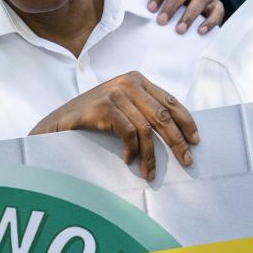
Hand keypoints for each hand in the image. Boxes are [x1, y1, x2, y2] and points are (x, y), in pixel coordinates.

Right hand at [30, 72, 198, 180]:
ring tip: (150, 172)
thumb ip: (143, 110)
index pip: (169, 100)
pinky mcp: (103, 106)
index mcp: (136, 79)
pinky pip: (128, 132)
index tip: (195, 140)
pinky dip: (131, 150)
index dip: (186, 121)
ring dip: (151, 154)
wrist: (57, 121)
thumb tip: (176, 131)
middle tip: (186, 160)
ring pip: (146, 128)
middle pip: (162, 115)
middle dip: (177, 140)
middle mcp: (128, 82)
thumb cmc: (92, 117)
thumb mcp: (122, 107)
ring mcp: (114, 92)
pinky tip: (128, 160)